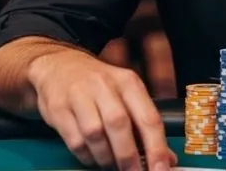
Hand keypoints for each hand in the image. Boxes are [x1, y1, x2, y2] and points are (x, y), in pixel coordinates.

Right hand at [27, 48, 175, 170]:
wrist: (60, 66)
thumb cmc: (99, 85)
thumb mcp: (126, 95)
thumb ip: (144, 125)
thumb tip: (165, 157)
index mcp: (129, 82)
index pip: (148, 117)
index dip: (157, 147)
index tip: (161, 168)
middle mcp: (105, 86)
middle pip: (120, 124)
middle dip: (128, 156)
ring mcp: (80, 95)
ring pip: (95, 134)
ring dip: (106, 158)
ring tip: (111, 164)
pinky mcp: (59, 109)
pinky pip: (76, 141)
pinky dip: (87, 156)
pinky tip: (93, 157)